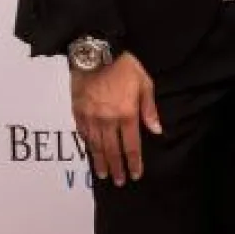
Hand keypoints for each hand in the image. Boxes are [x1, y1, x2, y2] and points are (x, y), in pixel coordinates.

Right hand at [70, 52, 160, 185]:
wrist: (96, 51)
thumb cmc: (124, 65)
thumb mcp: (144, 83)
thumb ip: (149, 109)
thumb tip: (156, 130)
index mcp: (127, 114)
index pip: (131, 145)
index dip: (134, 162)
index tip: (136, 175)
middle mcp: (108, 120)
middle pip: (113, 150)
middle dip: (117, 168)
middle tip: (120, 182)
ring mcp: (91, 117)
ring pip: (96, 145)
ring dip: (101, 162)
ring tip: (103, 175)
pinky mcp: (78, 111)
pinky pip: (83, 133)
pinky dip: (87, 145)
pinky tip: (90, 153)